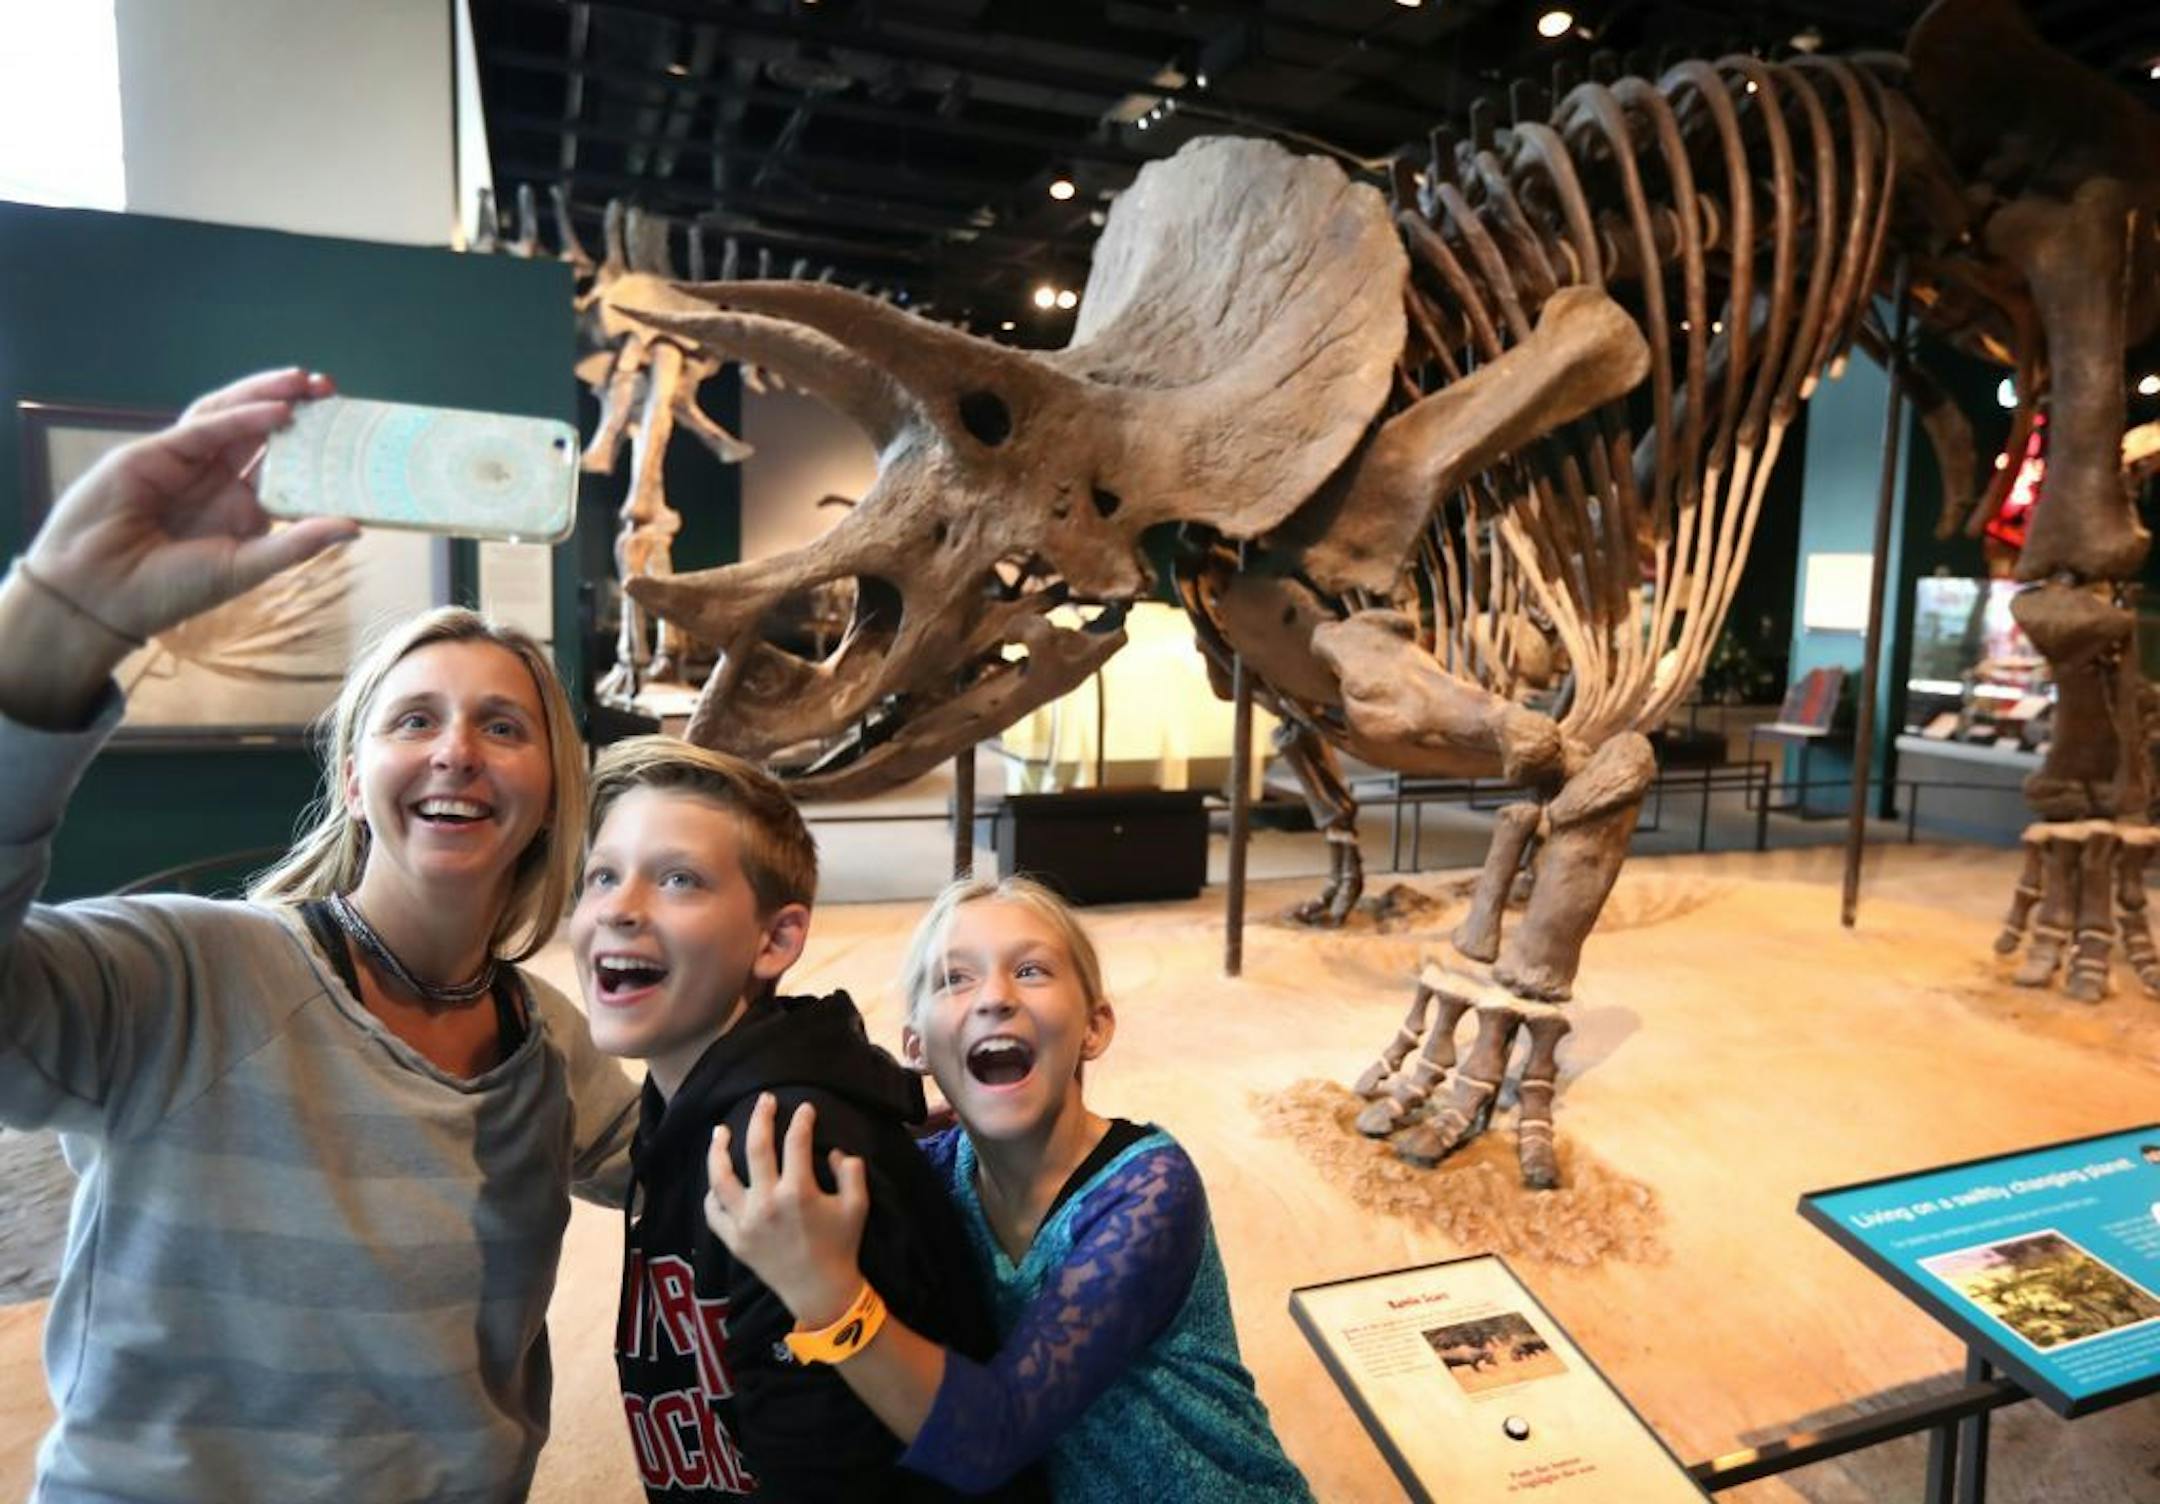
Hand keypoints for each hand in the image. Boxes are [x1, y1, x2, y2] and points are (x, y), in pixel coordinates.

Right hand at [27, 368, 359, 644]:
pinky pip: (202, 427)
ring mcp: (186, 462)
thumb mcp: (246, 567)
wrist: (99, 595)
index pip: (285, 465)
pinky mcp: (155, 452)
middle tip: (331, 389)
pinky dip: (240, 417)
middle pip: (262, 432)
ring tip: (306, 383)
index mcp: (240, 507)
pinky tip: (275, 411)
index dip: (315, 445)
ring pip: (231, 417)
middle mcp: (216, 479)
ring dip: (267, 396)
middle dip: (297, 407)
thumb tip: (356, 526)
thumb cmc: (170, 590)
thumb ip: (298, 544)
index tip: (350, 429)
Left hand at [705, 1092, 870, 1326]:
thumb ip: (851, 1172)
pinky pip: (713, 1213)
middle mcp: (767, 1203)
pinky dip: (712, 1195)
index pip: (796, 1142)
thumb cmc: (841, 1246)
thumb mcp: (858, 1206)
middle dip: (760, 1117)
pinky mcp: (733, 1240)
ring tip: (720, 1131)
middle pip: (755, 1148)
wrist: (821, 1291)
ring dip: (718, 1150)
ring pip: (720, 1178)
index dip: (802, 1120)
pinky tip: (717, 1182)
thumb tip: (835, 1151)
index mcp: (798, 1192)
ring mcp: (745, 1223)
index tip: (805, 1108)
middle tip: (764, 1099)